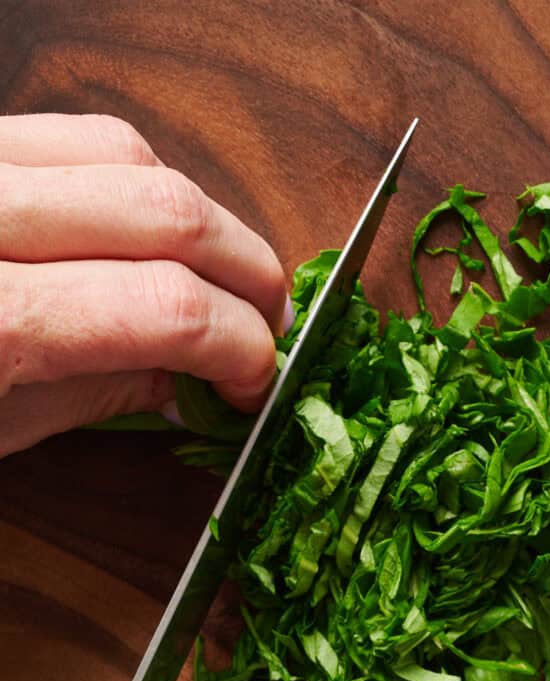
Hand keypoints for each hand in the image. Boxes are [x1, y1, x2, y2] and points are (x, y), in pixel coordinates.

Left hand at [0, 113, 291, 457]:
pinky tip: (158, 229)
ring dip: (203, 221)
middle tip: (267, 326)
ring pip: (134, 156)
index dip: (240, 347)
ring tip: (222, 278)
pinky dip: (141, 180)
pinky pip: (80, 135)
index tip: (256, 381)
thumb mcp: (2, 421)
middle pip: (170, 216)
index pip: (168, 308)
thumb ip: (106, 390)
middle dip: (247, 274)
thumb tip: (198, 379)